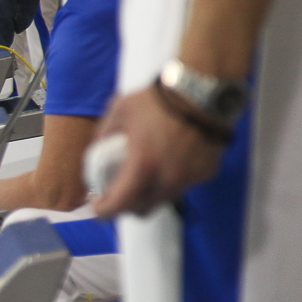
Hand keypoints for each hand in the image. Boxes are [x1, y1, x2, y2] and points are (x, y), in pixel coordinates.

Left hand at [92, 86, 226, 217]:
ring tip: (142, 179)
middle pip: (141, 209)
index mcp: (143, 168)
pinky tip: (166, 166)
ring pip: (163, 200)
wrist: (204, 90)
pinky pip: (183, 187)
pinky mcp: (206, 172)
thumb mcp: (119, 110)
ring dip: (149, 195)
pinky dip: (171, 183)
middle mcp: (167, 180)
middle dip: (125, 205)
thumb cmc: (160, 99)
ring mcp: (189, 178)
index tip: (97, 206)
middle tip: (118, 193)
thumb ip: (103, 134)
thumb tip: (95, 150)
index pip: (118, 206)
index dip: (103, 211)